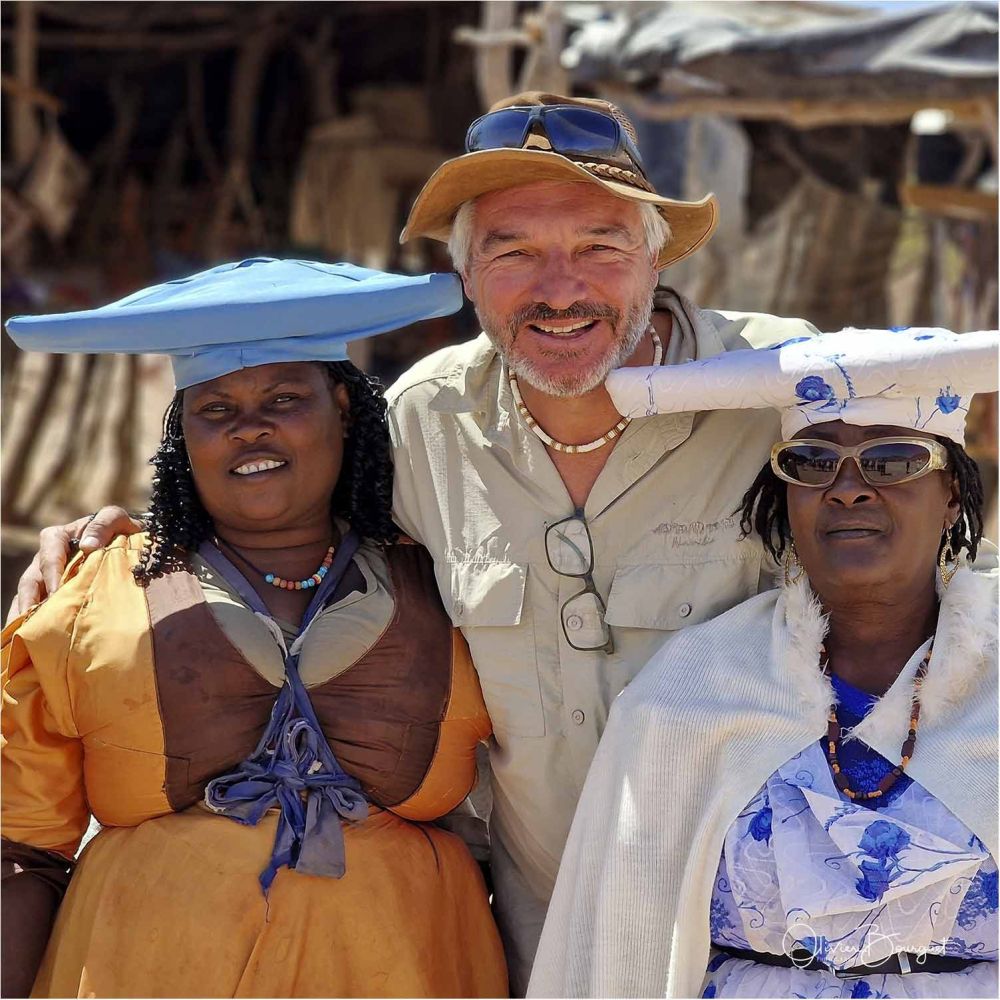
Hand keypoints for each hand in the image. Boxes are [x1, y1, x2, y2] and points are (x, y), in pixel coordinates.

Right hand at [6, 507, 143, 622]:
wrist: (132, 544)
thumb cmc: (121, 529)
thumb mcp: (116, 520)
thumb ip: (104, 524)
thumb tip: (87, 545)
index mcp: (61, 537)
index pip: (50, 548)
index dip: (52, 568)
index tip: (58, 590)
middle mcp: (49, 558)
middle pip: (32, 577)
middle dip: (31, 598)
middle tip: (36, 619)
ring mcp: (49, 577)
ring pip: (29, 595)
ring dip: (25, 613)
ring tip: (26, 633)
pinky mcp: (54, 594)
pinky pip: (35, 606)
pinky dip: (30, 620)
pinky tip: (28, 638)